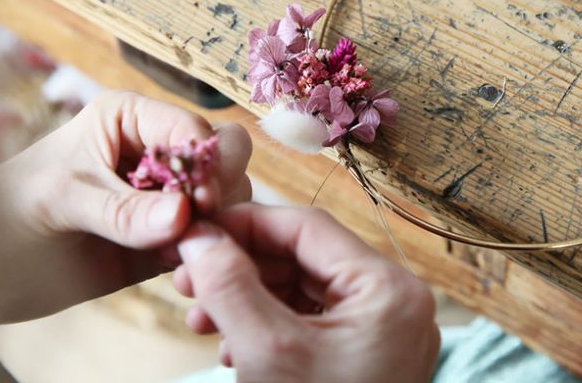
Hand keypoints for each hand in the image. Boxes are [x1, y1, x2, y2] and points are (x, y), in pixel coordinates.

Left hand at [0, 91, 251, 324]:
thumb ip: (123, 210)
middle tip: (205, 219)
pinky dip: (209, 251)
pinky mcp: (166, 238)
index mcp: (131, 119)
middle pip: (225, 155)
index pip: (193, 129)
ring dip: (222, 221)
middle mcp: (157, 151)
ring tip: (191, 250)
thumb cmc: (8, 210)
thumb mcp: (61, 200)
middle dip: (224, 185)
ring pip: (226, 197)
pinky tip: (185, 269)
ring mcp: (166, 196)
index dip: (207, 161)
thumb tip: (185, 215)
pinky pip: (209, 238)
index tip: (202, 199)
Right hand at [173, 204, 439, 382]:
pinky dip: (268, 325)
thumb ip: (228, 284)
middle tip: (186, 279)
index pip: (307, 228)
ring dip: (247, 297)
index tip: (195, 232)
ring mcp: (382, 332)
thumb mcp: (265, 352)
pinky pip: (311, 321)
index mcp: (389, 290)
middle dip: (240, 267)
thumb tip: (197, 234)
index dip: (244, 225)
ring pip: (303, 290)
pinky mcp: (365, 357)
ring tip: (199, 319)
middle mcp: (395, 302)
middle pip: (304, 257)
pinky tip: (230, 346)